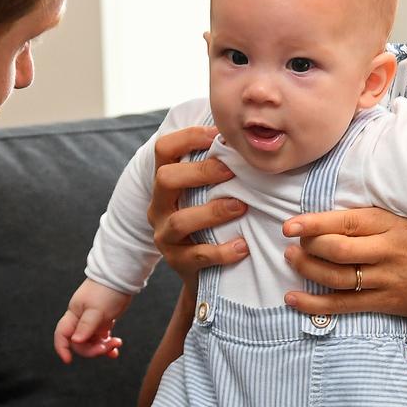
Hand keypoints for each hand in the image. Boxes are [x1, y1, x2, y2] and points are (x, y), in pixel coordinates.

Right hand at [53, 279, 131, 363]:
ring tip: (117, 343)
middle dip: (93, 349)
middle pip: (79, 343)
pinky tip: (115, 349)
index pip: (62, 334)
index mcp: (74, 315)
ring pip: (92, 342)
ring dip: (103, 347)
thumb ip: (86, 326)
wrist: (122, 277)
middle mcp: (81, 319)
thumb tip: (75, 341)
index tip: (68, 360)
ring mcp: (92, 321)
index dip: (62, 348)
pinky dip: (108, 344)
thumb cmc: (107, 290)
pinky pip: (102, 338)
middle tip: (108, 346)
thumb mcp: (96, 309)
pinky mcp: (103, 321)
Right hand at [147, 125, 249, 289]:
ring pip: (180, 220)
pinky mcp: (177, 262)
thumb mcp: (207, 192)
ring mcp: (165, 235)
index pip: (164, 149)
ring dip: (213, 211)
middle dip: (200, 172)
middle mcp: (159, 206)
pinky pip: (197, 256)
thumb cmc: (211, 220)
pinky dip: (221, 251)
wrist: (203, 272)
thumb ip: (218, 167)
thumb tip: (247, 134)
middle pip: (165, 179)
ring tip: (241, 207)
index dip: (188, 137)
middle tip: (231, 170)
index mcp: (166, 183)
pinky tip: (243, 246)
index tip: (217, 134)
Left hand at [282, 207, 406, 317]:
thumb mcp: (403, 220)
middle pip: (336, 250)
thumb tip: (328, 217)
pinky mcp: (385, 303)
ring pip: (336, 277)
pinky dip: (314, 304)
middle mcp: (386, 252)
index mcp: (389, 225)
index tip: (290, 225)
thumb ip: (370, 219)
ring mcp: (386, 279)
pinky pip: (343, 306)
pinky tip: (293, 299)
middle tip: (291, 244)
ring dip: (307, 270)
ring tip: (291, 261)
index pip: (345, 222)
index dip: (313, 224)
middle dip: (307, 247)